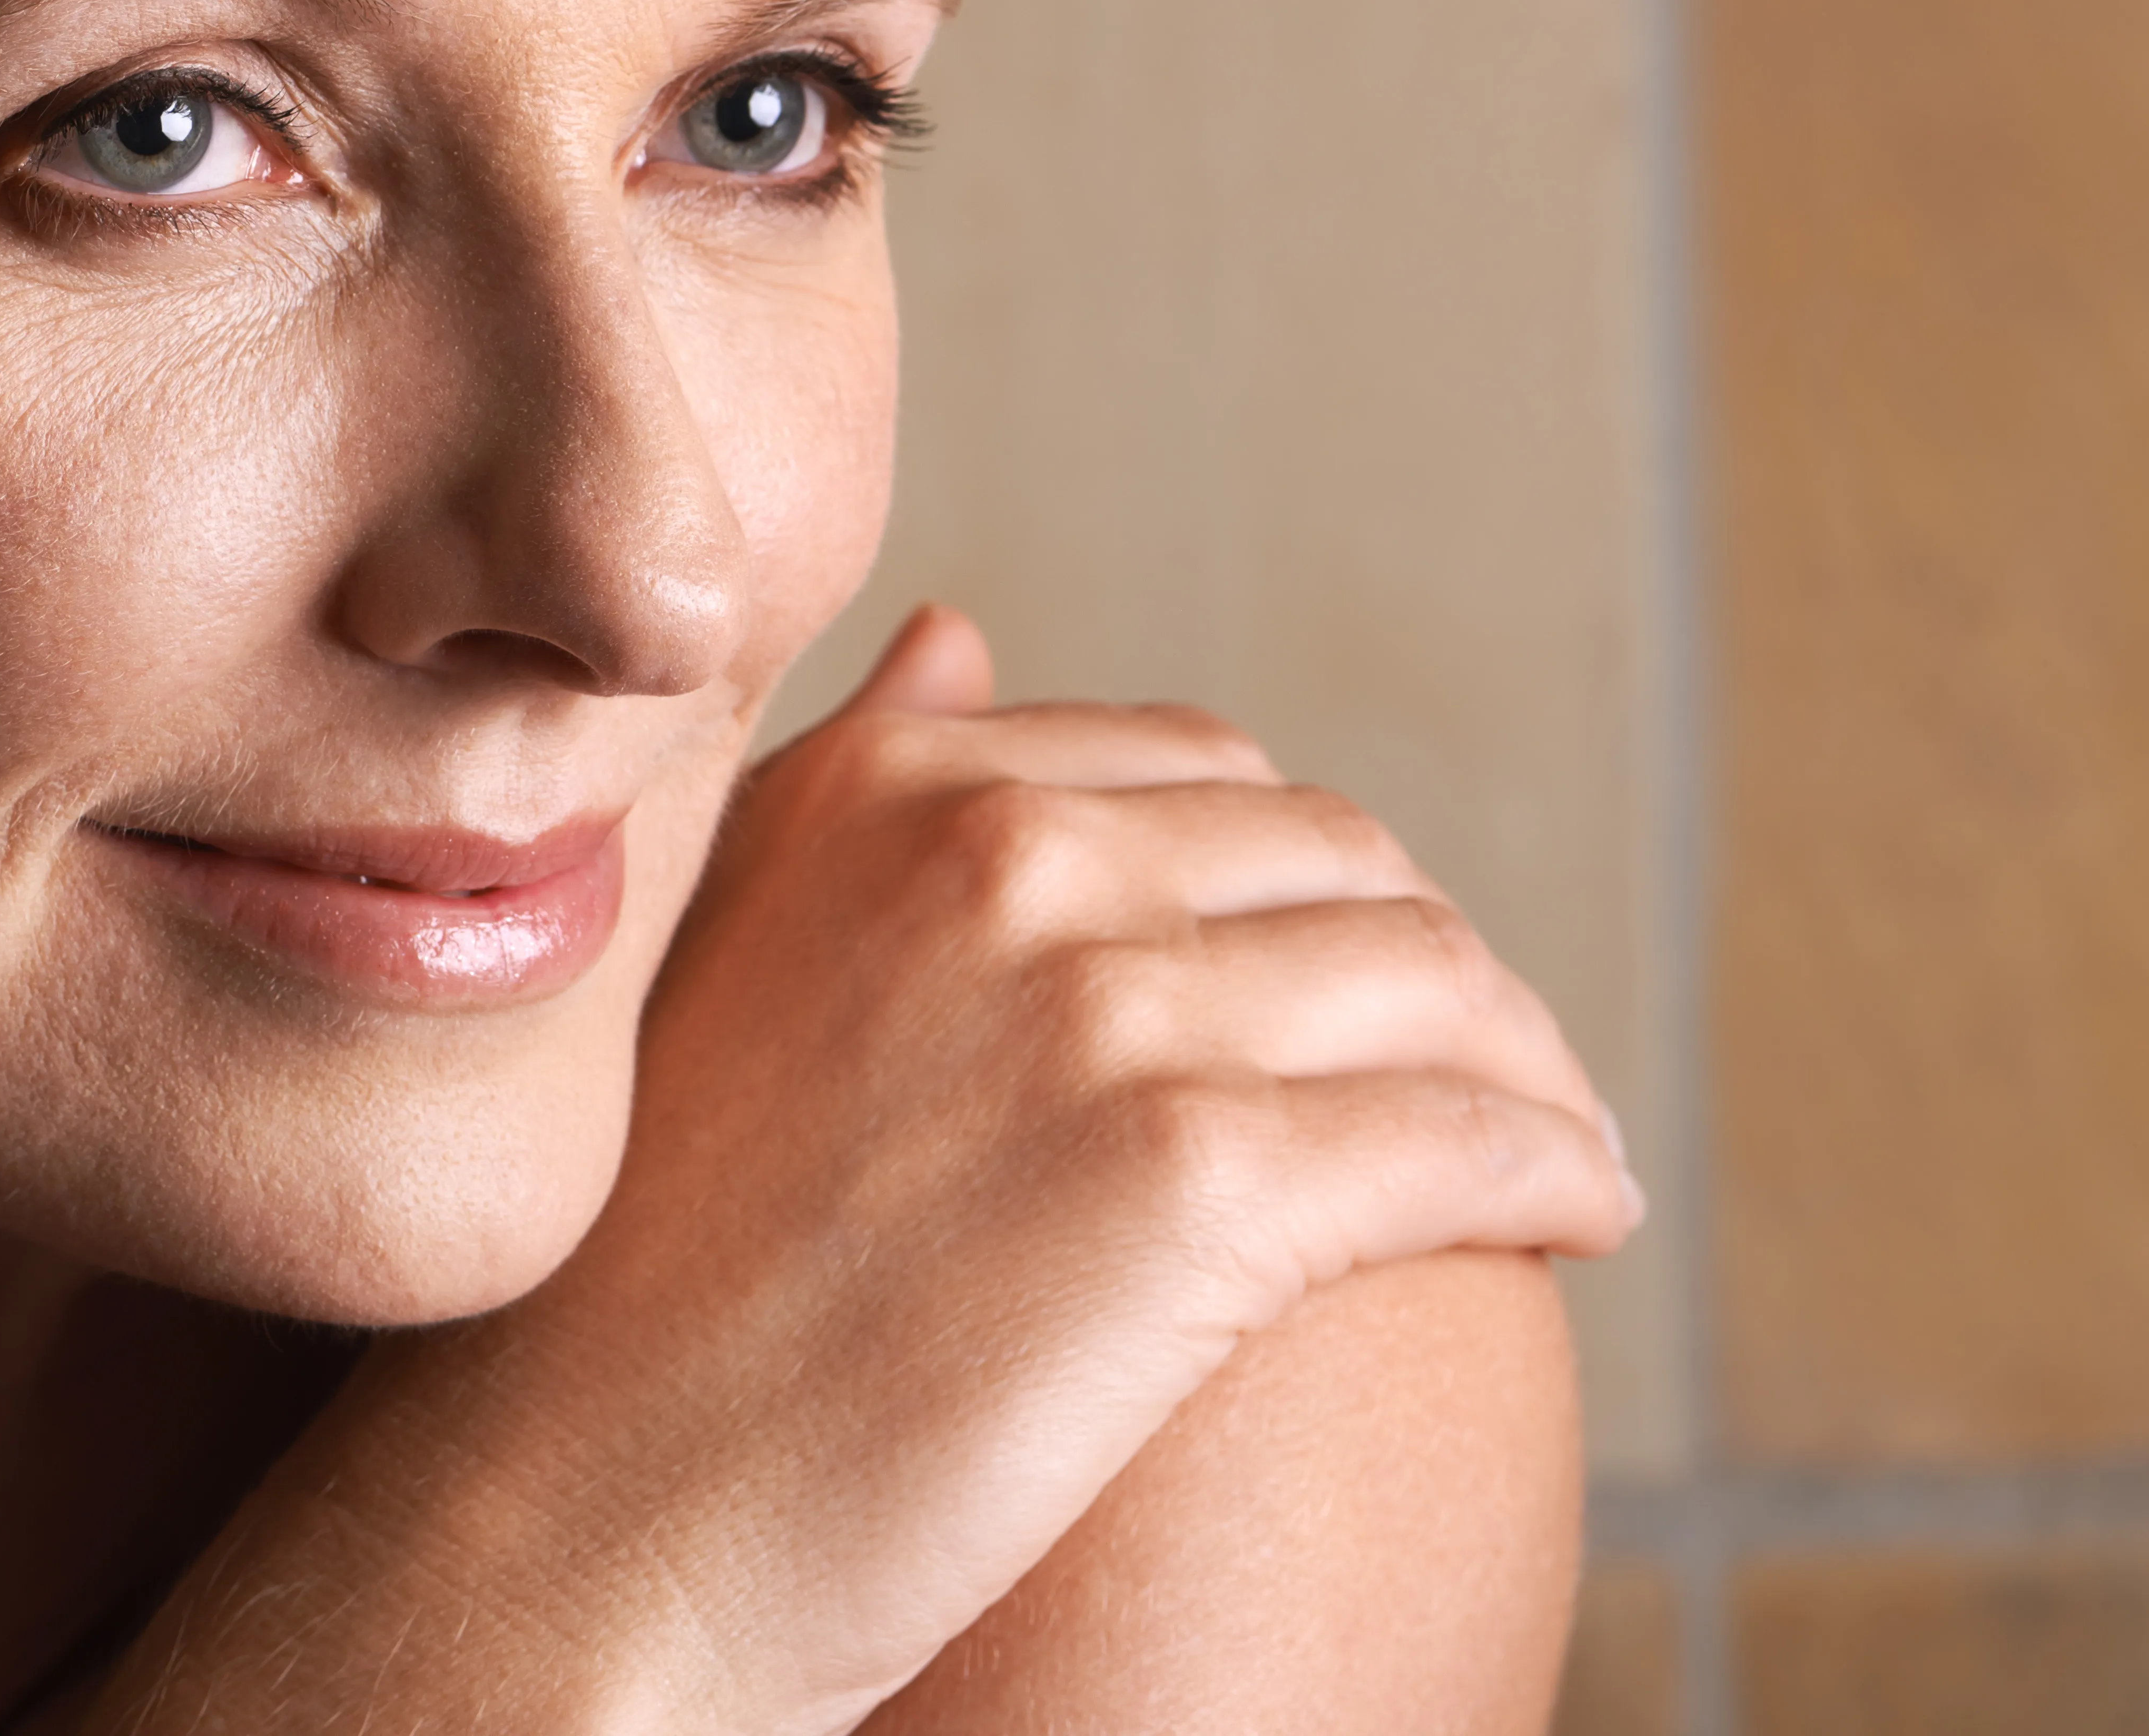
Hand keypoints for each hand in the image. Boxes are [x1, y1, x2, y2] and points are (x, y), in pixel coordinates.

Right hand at [100, 606, 1635, 1735]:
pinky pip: (1463, 1136)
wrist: (571, 1514)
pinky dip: (1552, 1164)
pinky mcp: (1195, 1182)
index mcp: (884, 790)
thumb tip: (961, 634)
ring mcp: (1099, 1005)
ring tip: (1551, 1137)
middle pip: (1333, 860)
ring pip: (1429, 984)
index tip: (1351, 968)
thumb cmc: (634, 1286)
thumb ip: (855, 788)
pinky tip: (1577, 1211)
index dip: (1300, 872)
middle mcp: (995, 852)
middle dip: (1430, 955)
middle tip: (1480, 1059)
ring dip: (1525, 1059)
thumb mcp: (716, 962)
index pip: (1193, 770)